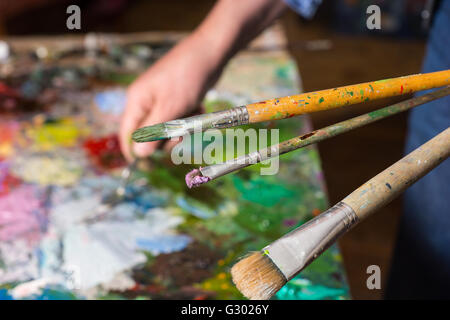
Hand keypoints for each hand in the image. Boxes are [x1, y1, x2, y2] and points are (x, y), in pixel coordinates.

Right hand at [119, 34, 220, 161]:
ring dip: (183, 128)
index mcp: (137, 101)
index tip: (145, 167)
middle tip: (182, 133)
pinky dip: (191, 118)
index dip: (133, 151)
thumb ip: (153, 133)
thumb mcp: (170, 109)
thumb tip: (138, 154)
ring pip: (169, 128)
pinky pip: (181, 119)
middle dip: (168, 138)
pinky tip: (199, 108)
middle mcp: (147, 102)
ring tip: (194, 116)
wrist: (210, 54)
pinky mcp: (177, 100)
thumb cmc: (186, 78)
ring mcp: (162, 101)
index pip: (127, 133)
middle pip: (151, 135)